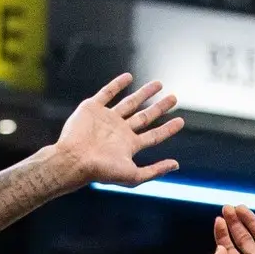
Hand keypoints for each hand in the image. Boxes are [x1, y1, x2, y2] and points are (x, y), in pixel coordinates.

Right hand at [55, 73, 183, 186]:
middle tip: (174, 98)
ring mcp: (106, 119)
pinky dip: (117, 84)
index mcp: (129, 145)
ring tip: (159, 84)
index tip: (180, 121)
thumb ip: (155, 171)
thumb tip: (176, 165)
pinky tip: (128, 77)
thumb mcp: (133, 176)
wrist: (73, 160)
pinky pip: (107, 93)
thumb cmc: (101, 171)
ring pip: (130, 102)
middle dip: (159, 107)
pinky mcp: (92, 108)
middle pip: (145, 116)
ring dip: (144, 93)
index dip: (168, 128)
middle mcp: (119, 131)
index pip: (154, 135)